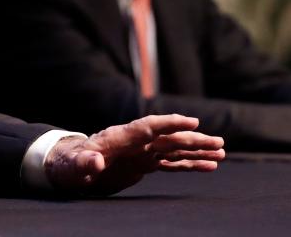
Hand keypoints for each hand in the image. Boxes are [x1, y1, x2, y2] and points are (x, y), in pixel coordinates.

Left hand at [44, 115, 224, 195]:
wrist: (69, 167)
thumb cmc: (68, 165)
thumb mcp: (73, 167)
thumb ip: (83, 164)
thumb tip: (94, 162)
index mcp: (118, 137)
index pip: (148, 126)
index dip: (169, 123)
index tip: (192, 122)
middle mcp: (134, 142)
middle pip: (168, 138)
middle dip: (193, 139)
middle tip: (219, 143)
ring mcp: (141, 152)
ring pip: (174, 149)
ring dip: (197, 150)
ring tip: (221, 153)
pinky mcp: (144, 164)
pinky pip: (171, 163)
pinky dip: (190, 164)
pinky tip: (209, 166)